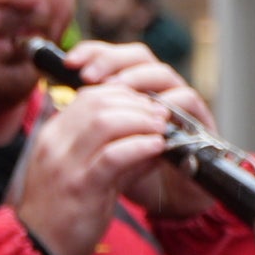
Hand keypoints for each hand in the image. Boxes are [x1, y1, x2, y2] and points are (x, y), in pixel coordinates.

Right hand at [17, 83, 172, 254]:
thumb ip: (113, 154)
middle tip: (161, 115)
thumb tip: (151, 139)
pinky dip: (140, 146)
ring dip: (141, 121)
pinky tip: (156, 148)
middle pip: (98, 102)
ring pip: (105, 121)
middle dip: (136, 104)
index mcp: (51, 137)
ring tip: (162, 130)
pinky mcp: (81, 187)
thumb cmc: (62, 214)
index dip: (123, 95)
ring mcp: (65, 165)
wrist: (40, 250)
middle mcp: (54, 144)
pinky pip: (113, 155)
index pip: (88, 97)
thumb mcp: (83, 174)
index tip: (146, 106)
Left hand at [63, 40, 216, 219]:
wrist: (170, 201)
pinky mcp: (198, 119)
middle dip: (110, 60)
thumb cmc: (132, 173)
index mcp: (130, 91)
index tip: (68, 62)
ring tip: (116, 88)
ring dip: (137, 78)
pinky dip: (168, 101)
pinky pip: (187, 98)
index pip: (111, 58)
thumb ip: (88, 125)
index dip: (91, 54)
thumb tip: (57, 102)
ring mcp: (177, 102)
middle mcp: (154, 90)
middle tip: (88, 74)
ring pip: (161, 72)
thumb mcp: (101, 149)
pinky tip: (149, 111)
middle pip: (137, 56)